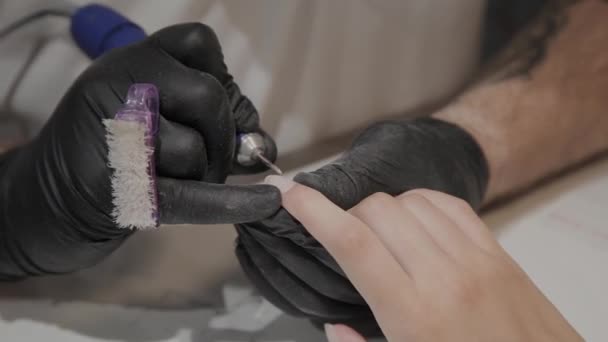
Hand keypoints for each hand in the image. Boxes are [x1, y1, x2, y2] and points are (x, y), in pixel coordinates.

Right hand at [0, 23, 280, 279]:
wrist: (55, 198)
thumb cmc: (117, 151)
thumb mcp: (159, 117)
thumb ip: (213, 120)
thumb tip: (263, 143)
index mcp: (134, 58)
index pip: (198, 42)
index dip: (223, 77)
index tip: (222, 111)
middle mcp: (120, 83)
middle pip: (207, 96)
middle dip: (223, 133)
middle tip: (214, 158)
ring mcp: (115, 131)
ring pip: (194, 147)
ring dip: (204, 172)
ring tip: (182, 180)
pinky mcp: (119, 181)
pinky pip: (192, 192)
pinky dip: (234, 203)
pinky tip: (265, 202)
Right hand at [234, 117, 487, 332]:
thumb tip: (335, 324)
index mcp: (414, 315)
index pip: (353, 244)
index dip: (315, 213)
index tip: (291, 195)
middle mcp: (444, 277)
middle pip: (378, 212)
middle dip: (349, 214)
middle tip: (346, 237)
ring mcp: (475, 259)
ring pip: (411, 201)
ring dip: (385, 210)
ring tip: (383, 236)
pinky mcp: (497, 252)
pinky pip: (449, 204)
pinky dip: (421, 204)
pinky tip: (416, 224)